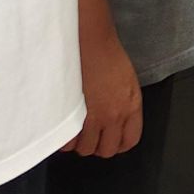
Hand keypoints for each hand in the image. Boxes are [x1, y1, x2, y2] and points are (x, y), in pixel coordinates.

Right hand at [67, 30, 141, 157]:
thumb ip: (123, 104)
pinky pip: (66, 142)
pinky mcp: (73, 117)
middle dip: (96, 145)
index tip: (110, 141)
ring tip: (73, 127)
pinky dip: (62, 138)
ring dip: (77, 142)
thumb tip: (115, 121)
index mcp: (131, 106)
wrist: (87, 42)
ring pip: (84, 148)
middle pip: (106, 150)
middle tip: (88, 135)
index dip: (118, 144)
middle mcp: (114, 115)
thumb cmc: (105, 55)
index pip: (130, 141)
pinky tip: (62, 124)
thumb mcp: (126, 80)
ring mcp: (93, 117)